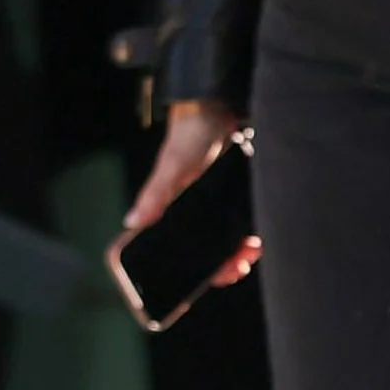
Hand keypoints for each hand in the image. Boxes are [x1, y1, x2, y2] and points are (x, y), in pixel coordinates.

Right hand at [122, 98, 259, 285]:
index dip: (201, 270)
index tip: (218, 278)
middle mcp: (197, 215)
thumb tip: (132, 222)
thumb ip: (154, 195)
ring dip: (241, 251)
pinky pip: (243, 224)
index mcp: (174, 214)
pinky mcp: (233, 199)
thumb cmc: (186, 138)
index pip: (186, 252)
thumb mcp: (170, 167)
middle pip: (211, 251)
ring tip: (251, 251)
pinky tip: (258, 237)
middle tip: (239, 266)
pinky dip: (252, 233)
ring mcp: (217, 208)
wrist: (213, 111)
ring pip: (229, 241)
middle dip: (226, 264)